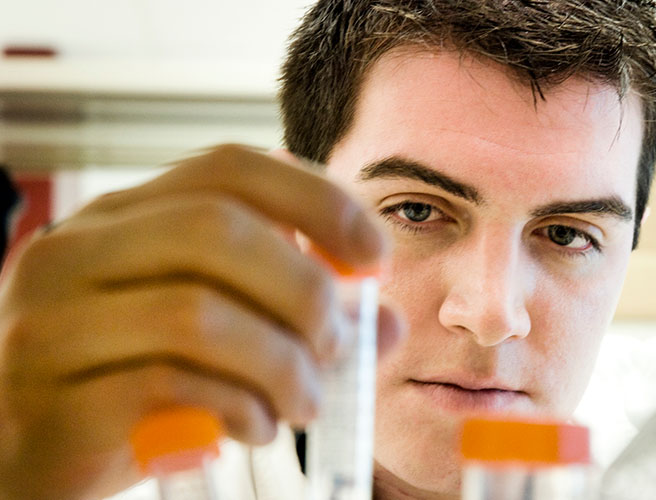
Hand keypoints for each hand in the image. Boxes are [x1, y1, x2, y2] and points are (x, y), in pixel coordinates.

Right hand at [0, 145, 398, 499]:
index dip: (317, 200)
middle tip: (339, 343)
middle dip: (305, 289)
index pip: (228, 167)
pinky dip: (238, 408)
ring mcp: (51, 324)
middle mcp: (74, 252)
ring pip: (197, 313)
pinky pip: (169, 386)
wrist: (27, 464)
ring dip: (281, 364)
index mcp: (119, 219)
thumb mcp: (212, 337)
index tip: (374, 254)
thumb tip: (388, 322)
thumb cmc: (128, 387)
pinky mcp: (50, 400)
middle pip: (218, 230)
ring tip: (305, 401)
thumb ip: (294, 319)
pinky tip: (255, 427)